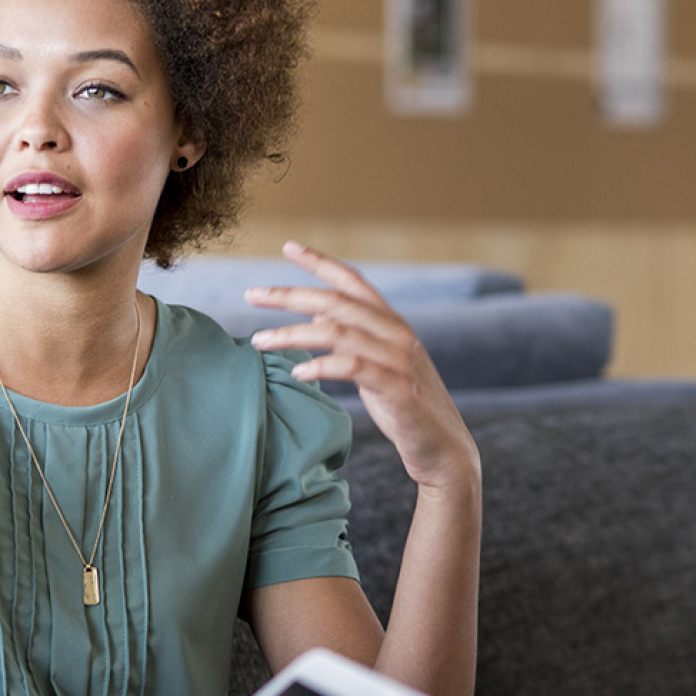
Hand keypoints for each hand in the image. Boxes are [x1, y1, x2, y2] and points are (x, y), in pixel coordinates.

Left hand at [245, 242, 479, 490]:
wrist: (444, 450)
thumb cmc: (404, 408)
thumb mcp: (375, 366)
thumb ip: (352, 338)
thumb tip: (317, 314)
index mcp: (391, 323)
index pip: (353, 281)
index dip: (320, 261)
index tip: (288, 246)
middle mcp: (397, 333)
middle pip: (336, 302)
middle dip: (289, 295)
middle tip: (251, 295)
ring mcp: (399, 360)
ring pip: (337, 332)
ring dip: (292, 335)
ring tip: (259, 341)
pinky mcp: (398, 389)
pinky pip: (353, 368)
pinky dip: (322, 366)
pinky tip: (297, 374)